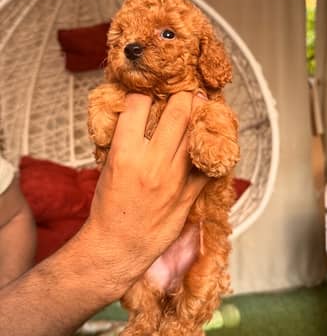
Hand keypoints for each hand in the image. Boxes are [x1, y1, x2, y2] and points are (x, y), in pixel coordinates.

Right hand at [81, 92, 206, 299]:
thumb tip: (140, 116)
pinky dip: (210, 149)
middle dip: (183, 95)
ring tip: (200, 104)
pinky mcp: (188, 195)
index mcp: (125, 154)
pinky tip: (210, 139)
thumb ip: (125, 141)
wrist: (117, 246)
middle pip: (177, 114)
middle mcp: (151, 163)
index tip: (148, 93)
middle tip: (186, 89)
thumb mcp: (108, 167)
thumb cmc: (108, 207)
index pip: (139, 106)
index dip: (143, 94)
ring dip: (200, 115)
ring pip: (195, 135)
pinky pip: (207, 165)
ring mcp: (173, 179)